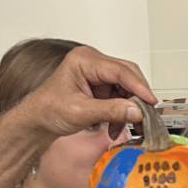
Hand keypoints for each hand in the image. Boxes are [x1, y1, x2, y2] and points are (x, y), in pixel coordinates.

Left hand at [20, 46, 152, 140]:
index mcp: (84, 60)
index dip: (138, 87)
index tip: (150, 102)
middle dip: (136, 98)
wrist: (37, 122)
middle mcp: (92, 63)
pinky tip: (115, 126)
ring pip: (126, 88)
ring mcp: (97, 74)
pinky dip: (120, 112)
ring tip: (126, 127)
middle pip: (127, 75)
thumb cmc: (48, 111)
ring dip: (128, 109)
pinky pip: (119, 97)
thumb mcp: (81, 112)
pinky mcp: (100, 86)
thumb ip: (110, 111)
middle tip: (146, 116)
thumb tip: (136, 110)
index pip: (120, 70)